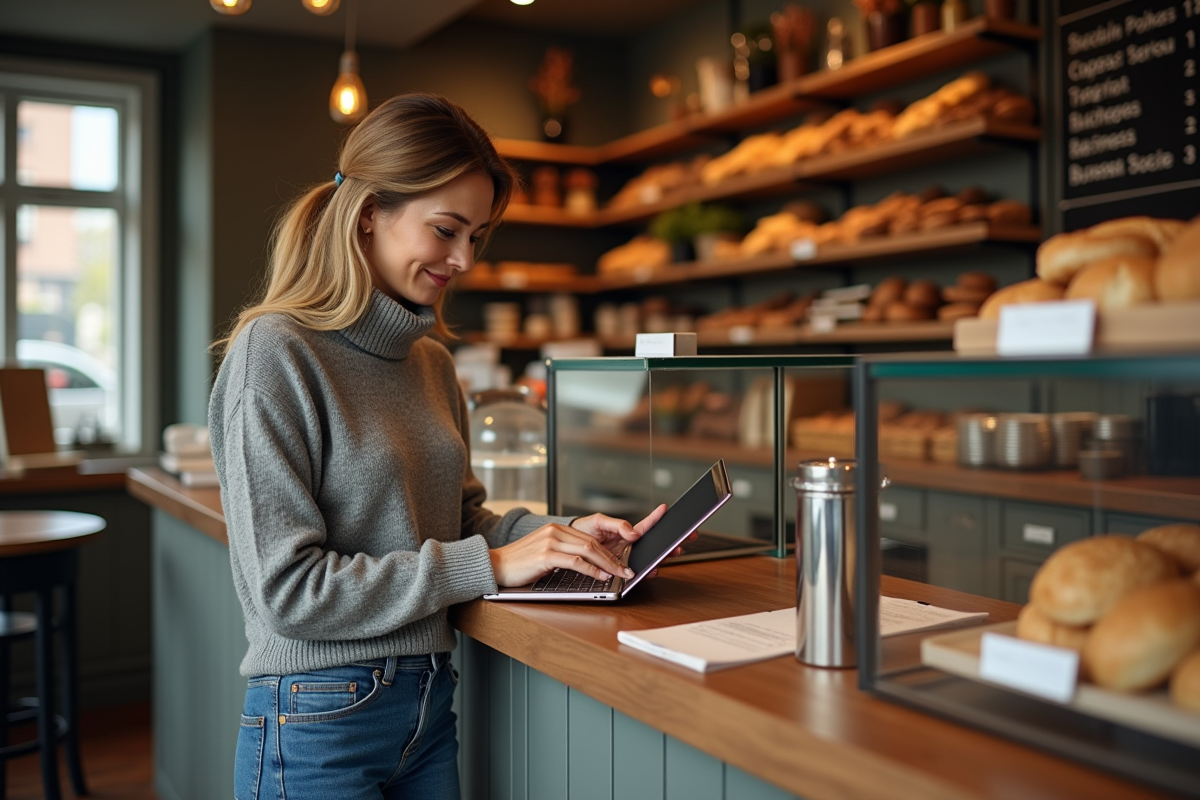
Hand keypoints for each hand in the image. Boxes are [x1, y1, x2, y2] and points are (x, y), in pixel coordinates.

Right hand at [490, 523, 635, 587]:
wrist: (495, 565)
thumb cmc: (520, 563)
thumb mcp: (544, 552)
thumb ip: (563, 552)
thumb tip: (586, 564)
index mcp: (556, 529)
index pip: (589, 539)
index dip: (608, 552)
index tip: (621, 563)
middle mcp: (555, 531)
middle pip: (592, 543)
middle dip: (613, 559)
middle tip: (626, 571)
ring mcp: (550, 542)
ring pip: (587, 551)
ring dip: (607, 565)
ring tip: (619, 575)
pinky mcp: (546, 555)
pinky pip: (575, 562)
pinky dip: (591, 570)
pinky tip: (600, 577)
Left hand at [577, 504, 683, 578]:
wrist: (567, 547)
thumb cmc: (583, 530)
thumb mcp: (599, 522)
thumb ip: (617, 524)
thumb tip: (634, 532)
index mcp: (626, 532)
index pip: (646, 526)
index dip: (657, 518)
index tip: (666, 509)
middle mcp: (629, 546)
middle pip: (655, 544)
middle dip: (671, 542)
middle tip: (683, 539)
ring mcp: (627, 558)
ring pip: (650, 558)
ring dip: (664, 556)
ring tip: (673, 552)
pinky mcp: (620, 570)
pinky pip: (638, 572)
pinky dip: (648, 571)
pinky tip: (653, 569)